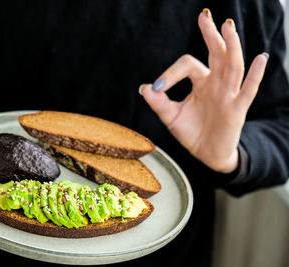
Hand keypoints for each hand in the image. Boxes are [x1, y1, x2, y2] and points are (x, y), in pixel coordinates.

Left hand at [139, 9, 268, 172]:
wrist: (206, 154)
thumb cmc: (191, 132)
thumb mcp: (171, 117)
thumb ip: (158, 103)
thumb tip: (144, 88)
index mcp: (200, 82)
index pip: (187, 65)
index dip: (170, 73)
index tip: (157, 88)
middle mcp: (216, 83)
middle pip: (216, 53)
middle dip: (211, 35)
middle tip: (204, 16)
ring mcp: (228, 94)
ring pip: (232, 66)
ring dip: (230, 46)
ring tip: (227, 26)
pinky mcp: (237, 109)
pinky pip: (248, 90)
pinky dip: (255, 74)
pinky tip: (260, 58)